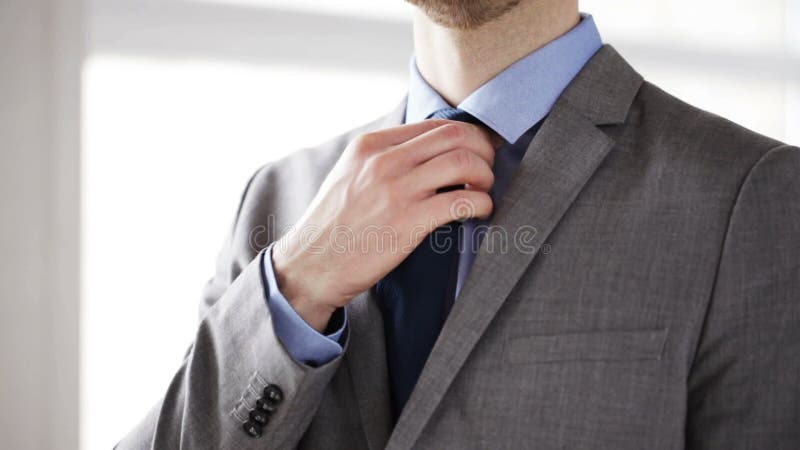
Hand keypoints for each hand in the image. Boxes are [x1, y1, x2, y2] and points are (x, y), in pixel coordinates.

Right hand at [271, 120, 495, 330]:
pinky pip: (462, 201)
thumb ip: (382, 158)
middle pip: (456, 135)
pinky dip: (482, 203)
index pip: (435, 125)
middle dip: (483, 149)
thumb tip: (426, 154)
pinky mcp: (408, 221)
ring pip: (464, 162)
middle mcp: (384, 161)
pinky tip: (480, 212)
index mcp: (370, 145)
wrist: (311, 265)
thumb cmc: (334, 225)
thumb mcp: (350, 175)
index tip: (478, 150)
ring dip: (485, 175)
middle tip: (488, 167)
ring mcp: (397, 190)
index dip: (467, 136)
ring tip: (483, 191)